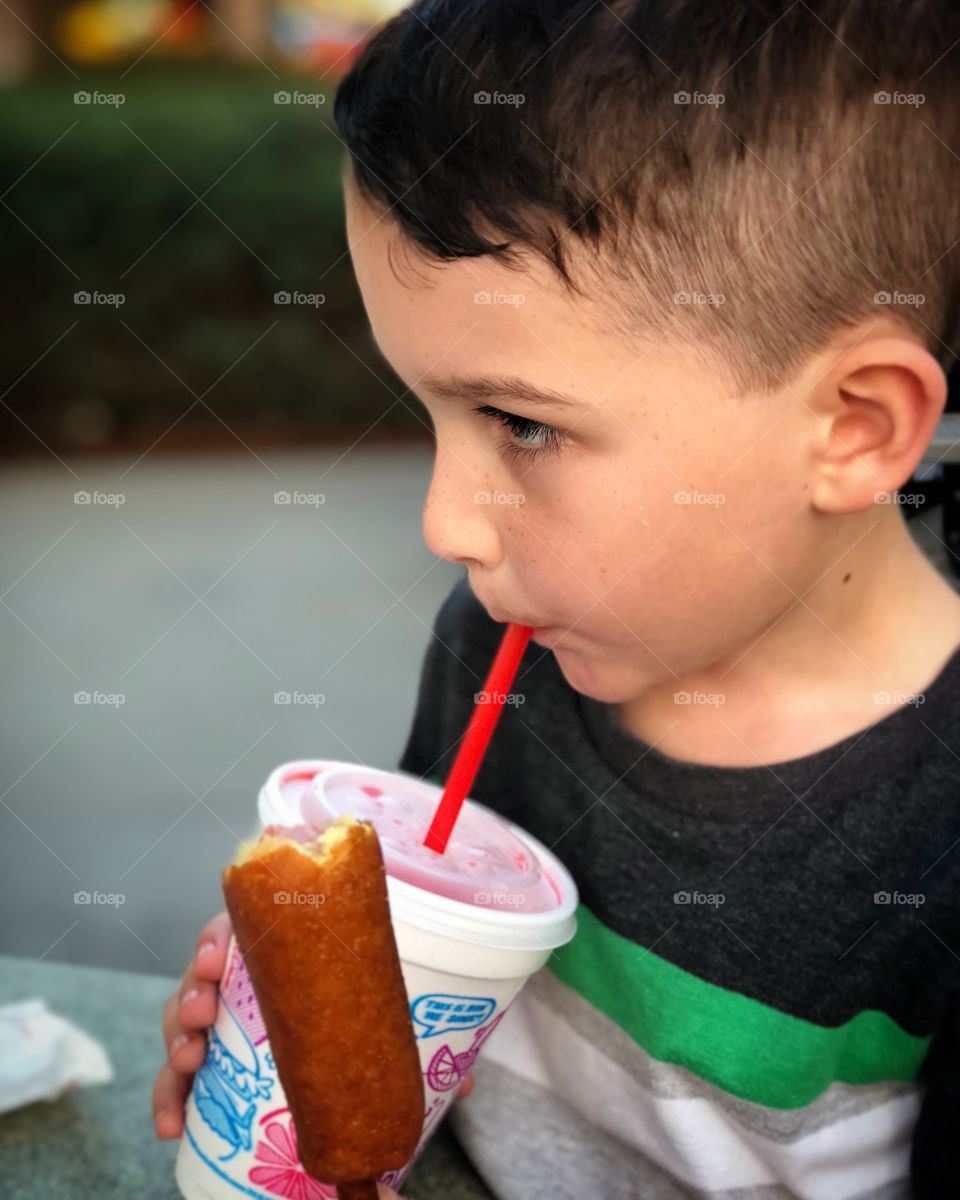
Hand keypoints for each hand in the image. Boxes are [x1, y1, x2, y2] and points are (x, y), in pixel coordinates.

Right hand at [152, 910, 475, 1139]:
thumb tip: (464, 1081)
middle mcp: (246, 976)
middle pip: (203, 968)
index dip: (222, 934)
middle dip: (194, 984)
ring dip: (177, 1036)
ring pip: (183, 1015)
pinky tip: (173, 1124)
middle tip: (205, 1007)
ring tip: (189, 1060)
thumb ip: (419, 1040)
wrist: (349, 1064)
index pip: (242, 923)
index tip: (221, 954)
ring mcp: (224, 1018)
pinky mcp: (212, 1062)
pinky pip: (179, 1076)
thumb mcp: (387, 1013)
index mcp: (285, 945)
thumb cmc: (361, 1011)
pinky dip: (170, 1098)